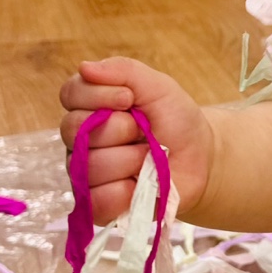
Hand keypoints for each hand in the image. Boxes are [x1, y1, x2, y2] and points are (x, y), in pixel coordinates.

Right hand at [59, 58, 213, 224]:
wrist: (201, 158)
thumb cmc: (176, 120)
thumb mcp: (158, 87)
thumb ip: (124, 71)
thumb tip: (84, 67)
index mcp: (89, 107)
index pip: (70, 94)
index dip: (98, 95)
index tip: (130, 98)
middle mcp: (80, 141)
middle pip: (75, 130)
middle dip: (119, 128)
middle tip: (144, 131)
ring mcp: (86, 174)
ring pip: (90, 166)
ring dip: (130, 160)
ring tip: (149, 158)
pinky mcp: (98, 205)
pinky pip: (96, 201)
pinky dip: (124, 192)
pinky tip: (140, 184)